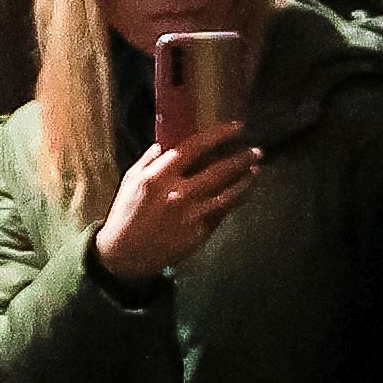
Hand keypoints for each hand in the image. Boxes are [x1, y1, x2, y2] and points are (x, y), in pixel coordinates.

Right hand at [92, 136, 260, 279]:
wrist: (125, 254)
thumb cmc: (126, 213)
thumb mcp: (131, 181)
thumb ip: (148, 160)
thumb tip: (165, 144)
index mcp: (158, 176)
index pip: (194, 148)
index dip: (218, 135)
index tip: (237, 128)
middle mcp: (178, 193)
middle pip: (219, 170)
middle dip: (242, 158)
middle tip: (257, 151)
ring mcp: (192, 214)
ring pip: (228, 194)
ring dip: (246, 181)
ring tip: (257, 170)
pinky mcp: (199, 232)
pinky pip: (222, 212)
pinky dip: (235, 201)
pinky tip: (243, 193)